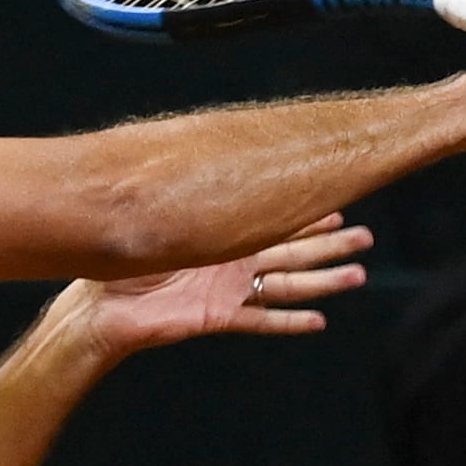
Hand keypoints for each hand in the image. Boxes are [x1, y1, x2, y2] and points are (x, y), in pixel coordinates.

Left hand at [57, 213, 372, 362]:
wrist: (99, 305)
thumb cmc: (116, 254)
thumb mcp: (151, 216)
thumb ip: (175, 192)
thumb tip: (178, 143)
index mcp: (219, 232)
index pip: (272, 220)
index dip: (307, 214)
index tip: (340, 202)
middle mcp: (229, 260)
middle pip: (292, 252)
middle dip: (329, 246)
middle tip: (366, 239)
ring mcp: (227, 290)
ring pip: (287, 285)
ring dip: (322, 282)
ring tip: (357, 276)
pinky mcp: (218, 317)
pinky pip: (261, 320)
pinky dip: (289, 321)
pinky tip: (319, 320)